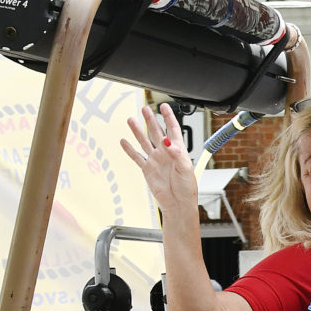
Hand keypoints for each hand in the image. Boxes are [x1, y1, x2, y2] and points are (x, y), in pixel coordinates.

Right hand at [120, 104, 200, 219]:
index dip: (168, 117)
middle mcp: (166, 153)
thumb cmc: (186, 188)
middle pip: (156, 132)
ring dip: (137, 131)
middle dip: (150, 120)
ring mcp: (155, 160)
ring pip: (144, 141)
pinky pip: (137, 157)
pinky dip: (129, 149)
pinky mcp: (147, 169)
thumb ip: (176, 154)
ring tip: (131, 120)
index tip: (164, 106)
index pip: (173, 129)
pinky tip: (123, 141)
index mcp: (178, 150)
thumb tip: (167, 141)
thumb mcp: (185, 169)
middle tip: (144, 108)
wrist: (178, 203)